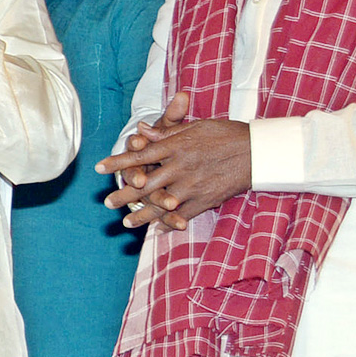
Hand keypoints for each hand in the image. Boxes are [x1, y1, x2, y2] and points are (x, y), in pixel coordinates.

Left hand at [98, 92, 250, 229]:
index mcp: (174, 147)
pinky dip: (170, 222)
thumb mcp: (193, 127)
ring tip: (125, 223)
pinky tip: (158, 229)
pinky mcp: (206, 200)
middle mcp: (179, 168)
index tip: (98, 168)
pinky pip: (184, 214)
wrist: (257, 151)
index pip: (138, 155)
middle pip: (145, 184)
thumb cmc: (223, 133)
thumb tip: (140, 130)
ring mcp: (192, 186)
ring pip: (161, 204)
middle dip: (124, 194)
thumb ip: (165, 131)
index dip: (117, 162)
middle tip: (107, 202)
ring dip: (142, 214)